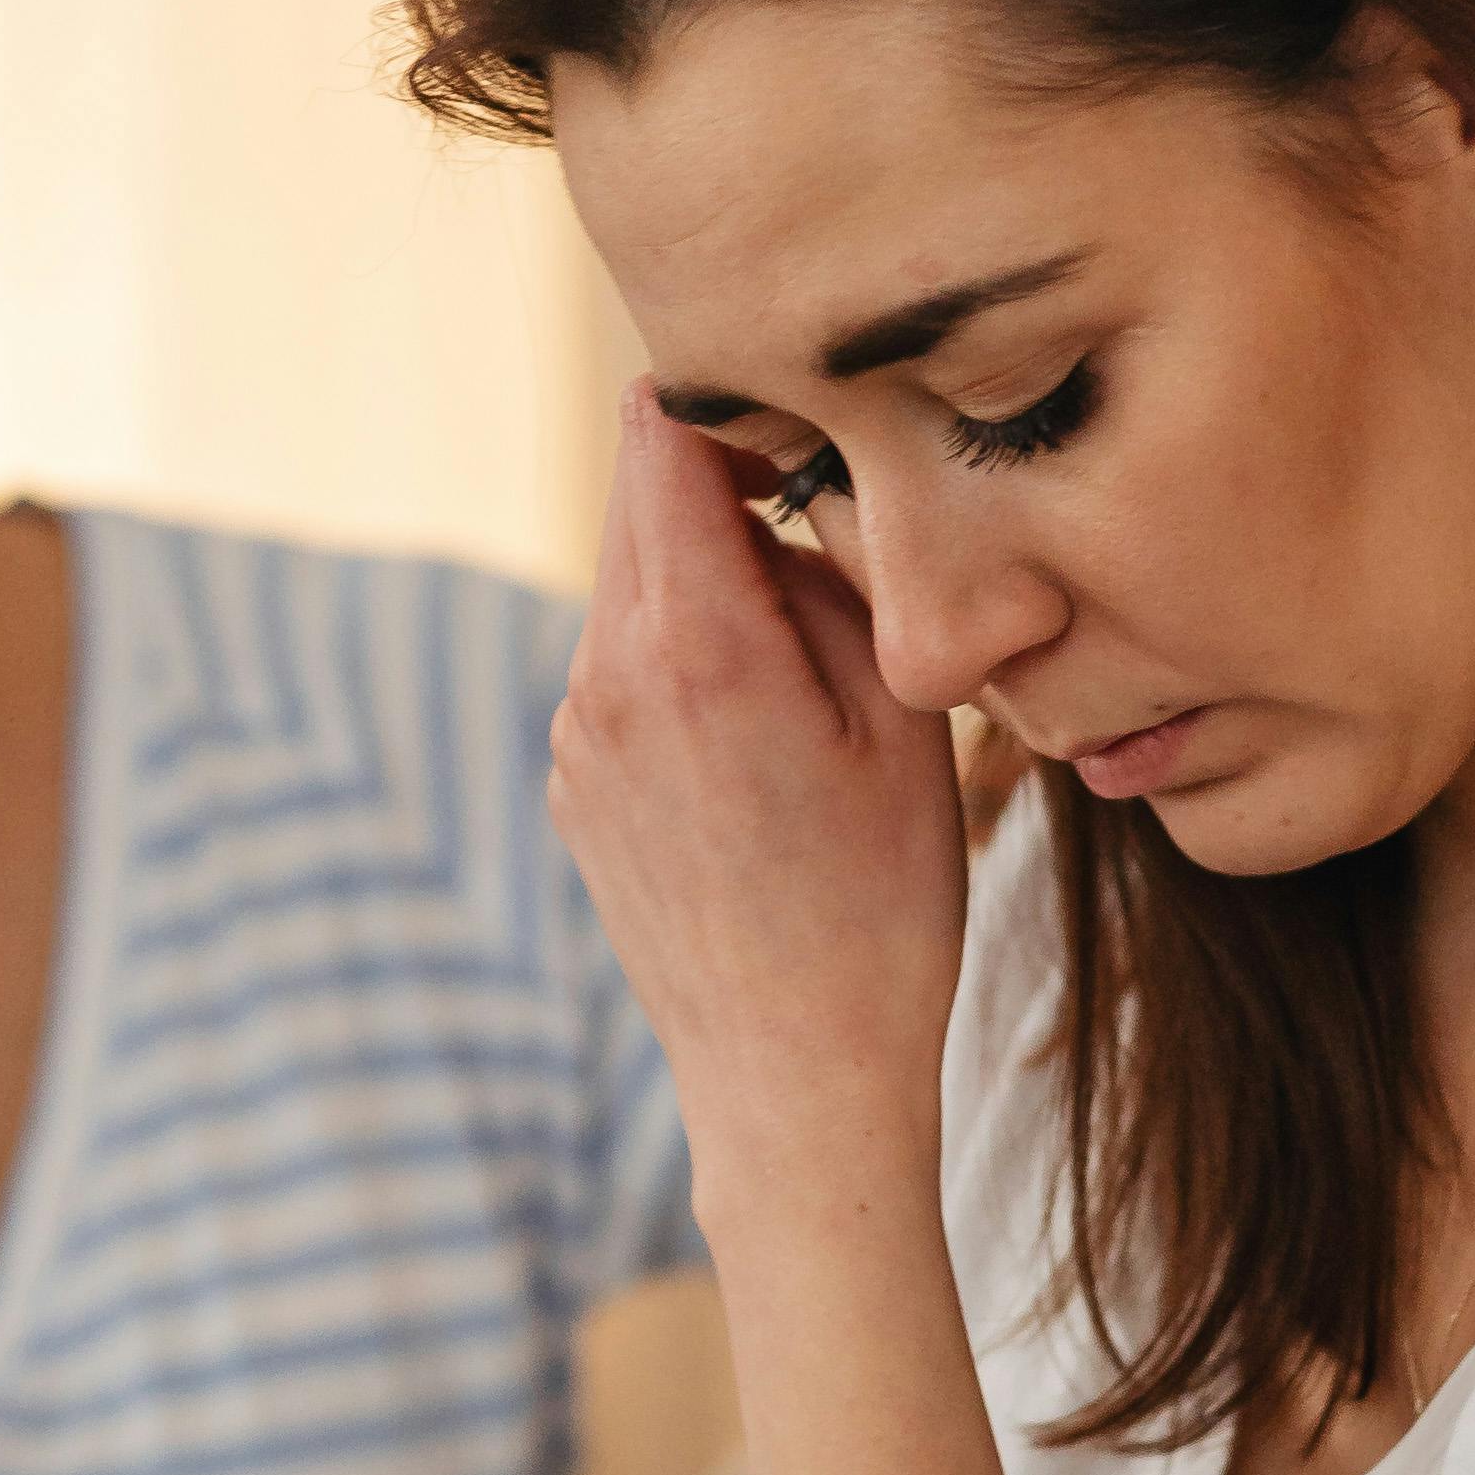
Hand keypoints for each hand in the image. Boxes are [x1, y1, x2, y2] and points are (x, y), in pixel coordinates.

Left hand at [547, 396, 966, 1196]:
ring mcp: (577, 732)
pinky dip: (688, 657)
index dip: (734, 396)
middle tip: (832, 528)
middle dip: (727, 480)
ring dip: (712, 578)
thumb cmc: (882, 903)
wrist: (796, 1078)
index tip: (809, 419)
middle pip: (639, 495)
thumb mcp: (900, 715)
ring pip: (634, 582)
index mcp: (693, 641)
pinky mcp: (574, 780)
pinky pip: (627, 665)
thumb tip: (791, 487)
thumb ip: (834, 575)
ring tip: (814, 670)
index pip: (662, 430)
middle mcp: (605, 673)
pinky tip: (766, 744)